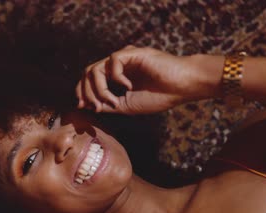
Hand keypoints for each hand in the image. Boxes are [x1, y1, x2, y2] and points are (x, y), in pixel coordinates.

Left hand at [76, 46, 222, 113]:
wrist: (183, 87)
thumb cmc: (160, 96)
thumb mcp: (128, 106)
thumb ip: (108, 104)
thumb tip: (87, 106)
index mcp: (117, 76)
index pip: (90, 79)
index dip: (82, 92)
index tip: (84, 107)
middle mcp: (118, 65)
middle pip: (88, 72)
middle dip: (86, 92)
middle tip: (96, 106)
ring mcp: (125, 58)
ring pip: (96, 68)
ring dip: (99, 89)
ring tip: (113, 101)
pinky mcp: (133, 53)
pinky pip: (112, 61)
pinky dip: (116, 77)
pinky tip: (128, 87)